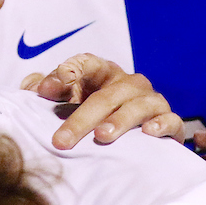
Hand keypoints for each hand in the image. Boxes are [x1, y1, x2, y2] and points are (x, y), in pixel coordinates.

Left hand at [23, 53, 183, 148]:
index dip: (70, 70)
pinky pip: (170, 120)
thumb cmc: (92, 114)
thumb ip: (49, 89)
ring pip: (136, 107)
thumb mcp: (68, 100)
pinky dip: (161, 125)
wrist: (132, 141)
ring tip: (101, 137)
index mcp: (102, 73)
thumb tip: (35, 86)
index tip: (51, 86)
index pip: (86, 63)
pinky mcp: (169, 121)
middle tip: (61, 140)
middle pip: (105, 96)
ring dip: (118, 122)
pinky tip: (148, 134)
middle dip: (81, 119)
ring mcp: (150, 101)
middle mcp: (128, 83)